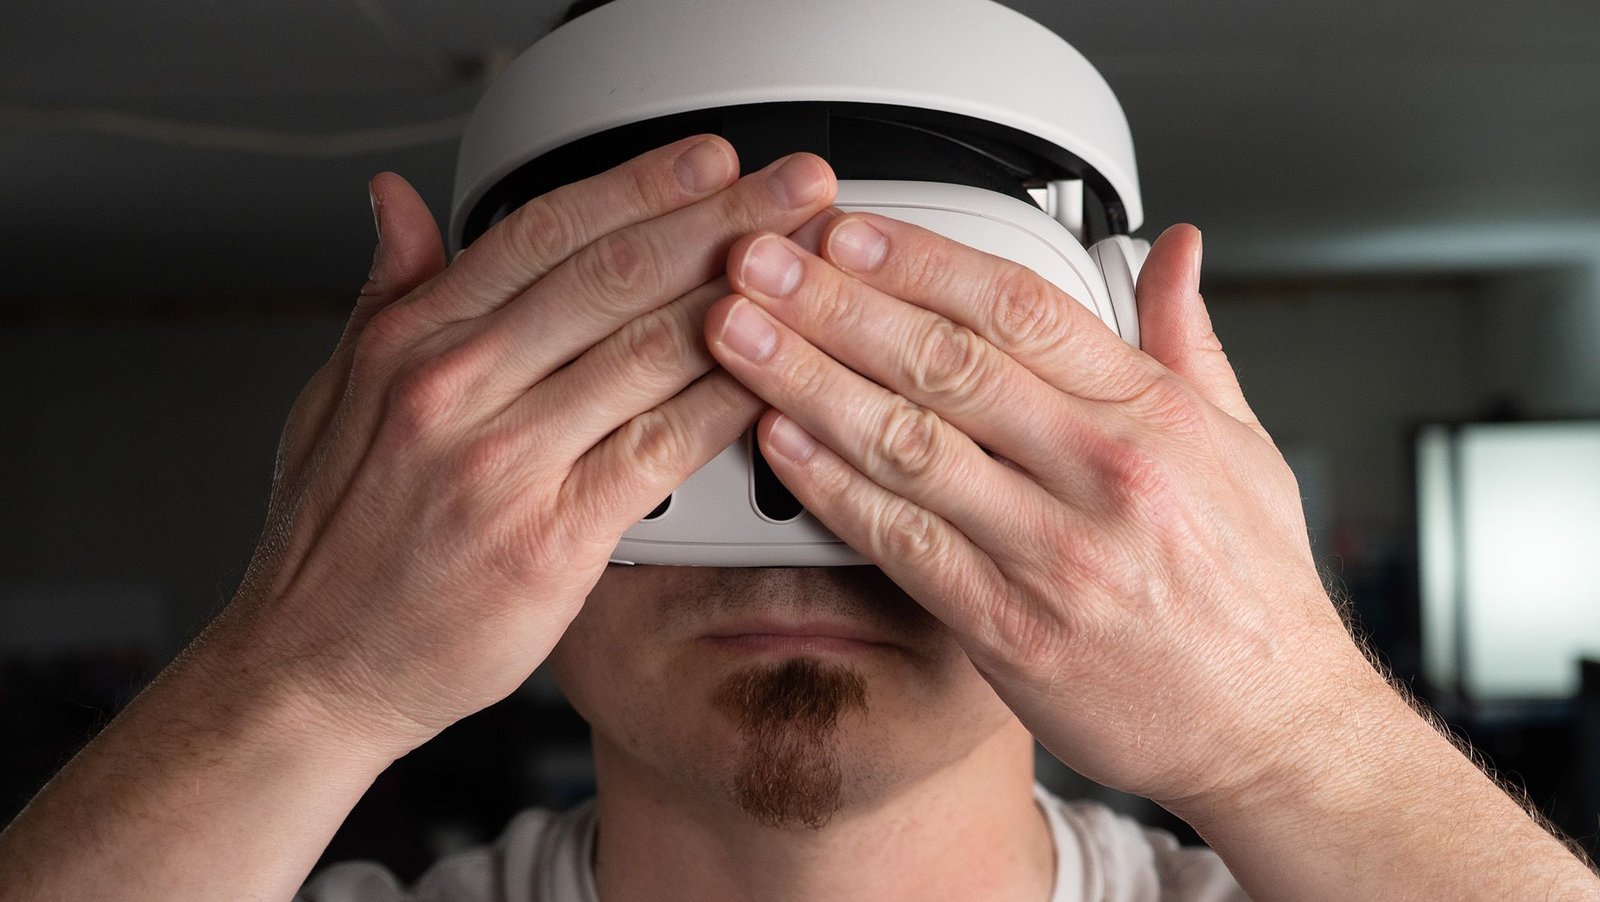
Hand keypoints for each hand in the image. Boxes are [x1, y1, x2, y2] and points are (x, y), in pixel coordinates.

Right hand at [197, 136, 841, 756]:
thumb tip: (398, 201)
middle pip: (611, 277)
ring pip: (644, 352)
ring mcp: (502, 463)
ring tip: (808, 270)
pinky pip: (657, 450)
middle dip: (720, 222)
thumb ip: (386, 295)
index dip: (640, 187)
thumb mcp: (330, 397)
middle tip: (798, 190)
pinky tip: (775, 378)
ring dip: (742, 302)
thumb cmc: (332, 546)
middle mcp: (454, 388)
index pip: (543, 234)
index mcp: (411, 344)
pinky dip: (724, 406)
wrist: (312, 670)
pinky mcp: (549, 539)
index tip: (712, 160)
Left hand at [703, 215, 1381, 808]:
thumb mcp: (1244, 443)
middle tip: (759, 263)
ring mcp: (1054, 554)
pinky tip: (779, 443)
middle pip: (947, 364)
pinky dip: (834, 488)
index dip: (921, 261)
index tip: (848, 229)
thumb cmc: (1250, 587)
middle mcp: (1104, 474)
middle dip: (836, 304)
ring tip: (737, 337)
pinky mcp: (1011, 629)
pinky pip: (903, 544)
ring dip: (808, 382)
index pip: (1021, 308)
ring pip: (909, 445)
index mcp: (1155, 416)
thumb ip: (1188, 340)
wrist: (1271, 728)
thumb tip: (1173, 249)